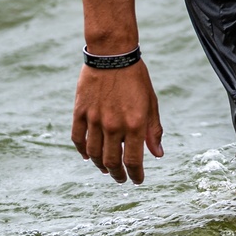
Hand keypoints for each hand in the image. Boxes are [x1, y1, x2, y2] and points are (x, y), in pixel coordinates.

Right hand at [71, 62, 163, 183]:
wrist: (112, 54)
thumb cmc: (136, 78)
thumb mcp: (151, 102)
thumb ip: (153, 130)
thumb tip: (157, 154)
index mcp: (134, 124)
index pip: (134, 161)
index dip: (135, 175)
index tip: (137, 181)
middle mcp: (114, 125)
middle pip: (112, 162)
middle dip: (118, 174)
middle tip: (121, 178)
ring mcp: (94, 119)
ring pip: (94, 154)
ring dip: (101, 166)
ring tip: (106, 169)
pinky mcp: (80, 112)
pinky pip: (78, 139)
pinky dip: (82, 151)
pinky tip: (88, 155)